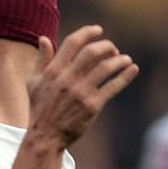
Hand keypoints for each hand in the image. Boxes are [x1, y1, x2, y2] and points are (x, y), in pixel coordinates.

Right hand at [25, 25, 139, 149]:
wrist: (45, 138)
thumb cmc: (40, 109)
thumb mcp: (34, 83)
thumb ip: (41, 60)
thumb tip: (44, 38)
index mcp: (53, 71)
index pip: (73, 43)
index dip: (88, 32)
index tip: (98, 30)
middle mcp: (67, 79)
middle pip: (92, 52)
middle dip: (106, 46)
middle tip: (113, 49)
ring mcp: (81, 92)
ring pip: (105, 68)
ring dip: (119, 60)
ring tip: (125, 60)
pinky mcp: (92, 106)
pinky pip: (112, 87)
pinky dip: (125, 76)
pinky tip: (133, 69)